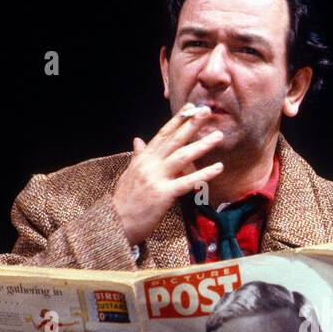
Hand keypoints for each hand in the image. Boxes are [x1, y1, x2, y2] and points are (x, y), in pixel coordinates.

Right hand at [112, 104, 225, 245]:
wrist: (114, 223)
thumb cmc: (124, 201)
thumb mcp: (129, 174)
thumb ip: (137, 156)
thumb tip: (137, 139)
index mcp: (143, 159)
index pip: (162, 134)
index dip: (177, 120)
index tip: (190, 108)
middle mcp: (150, 164)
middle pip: (174, 140)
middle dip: (191, 124)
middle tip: (207, 110)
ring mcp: (156, 178)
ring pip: (182, 156)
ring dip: (201, 145)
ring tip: (218, 136)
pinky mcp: (163, 194)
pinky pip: (187, 182)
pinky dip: (204, 174)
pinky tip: (218, 167)